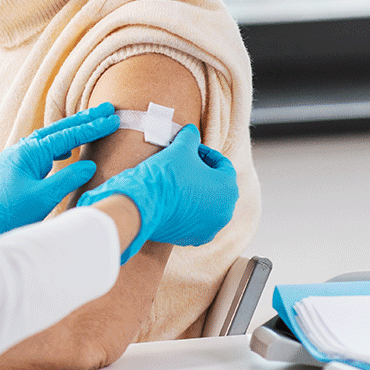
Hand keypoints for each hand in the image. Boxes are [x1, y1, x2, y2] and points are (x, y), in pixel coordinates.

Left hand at [0, 104, 119, 238]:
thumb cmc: (11, 214)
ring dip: (71, 132)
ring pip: (49, 138)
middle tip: (107, 109)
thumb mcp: (45, 197)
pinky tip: (66, 152)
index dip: (92, 128)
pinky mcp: (13, 169)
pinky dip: (57, 147)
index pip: (67, 136)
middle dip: (84, 120)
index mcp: (29, 152)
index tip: (112, 119)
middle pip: (58, 129)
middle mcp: (21, 149)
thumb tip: (89, 164)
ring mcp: (16, 158)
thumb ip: (68, 178)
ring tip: (91, 125)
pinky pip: (40, 151)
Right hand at [77, 125, 237, 261]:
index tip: (190, 149)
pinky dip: (187, 210)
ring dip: (196, 193)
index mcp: (228, 188)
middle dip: (203, 174)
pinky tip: (172, 200)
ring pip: (207, 205)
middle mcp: (225, 211)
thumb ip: (190, 137)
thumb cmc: (164, 176)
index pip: (223, 164)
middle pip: (217, 186)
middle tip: (184, 164)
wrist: (141, 206)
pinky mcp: (193, 238)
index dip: (206, 153)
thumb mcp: (180, 148)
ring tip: (177, 182)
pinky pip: (194, 220)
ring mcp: (210, 228)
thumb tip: (192, 131)